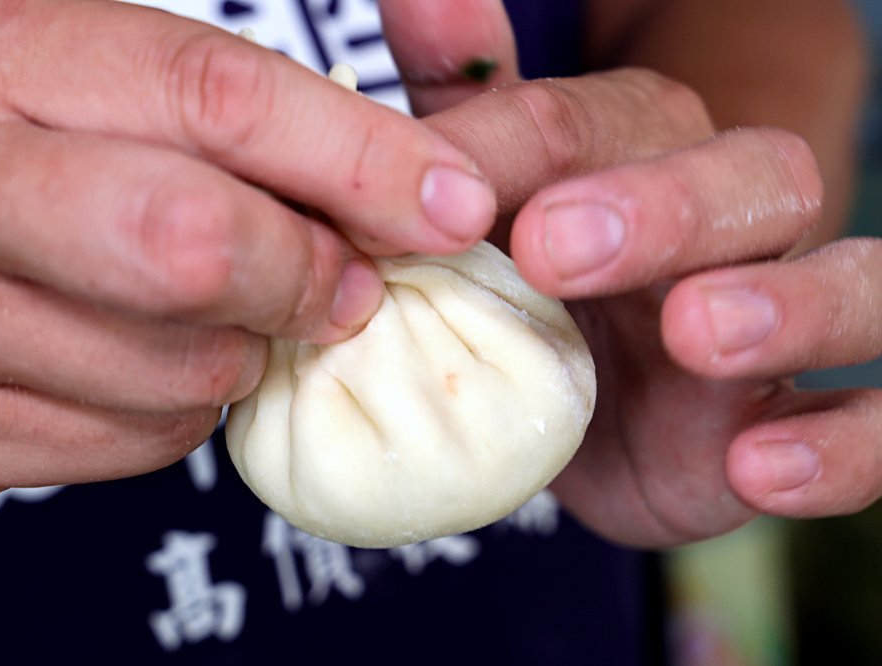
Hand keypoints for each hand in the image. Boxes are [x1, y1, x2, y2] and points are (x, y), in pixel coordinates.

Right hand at [0, 0, 496, 522]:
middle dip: (305, 273)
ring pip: (176, 372)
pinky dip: (174, 414)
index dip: (359, 157)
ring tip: (214, 311)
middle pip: (198, 247)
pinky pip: (121, 445)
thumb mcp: (46, 58)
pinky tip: (145, 363)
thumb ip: (194, 94)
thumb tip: (393, 157)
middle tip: (344, 283)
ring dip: (241, 352)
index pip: (217, 98)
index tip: (450, 203)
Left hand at [381, 0, 881, 546]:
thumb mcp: (493, 205)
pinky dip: (841, 445)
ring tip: (698, 337)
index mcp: (650, 154)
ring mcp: (789, 321)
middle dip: (663, 207)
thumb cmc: (535, 294)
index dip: (514, 153)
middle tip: (555, 249)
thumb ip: (469, 111)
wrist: (581, 421)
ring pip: (855, 284)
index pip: (593, 126)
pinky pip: (875, 425)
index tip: (441, 197)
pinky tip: (761, 469)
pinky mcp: (805, 421)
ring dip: (790, 306)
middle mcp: (737, 223)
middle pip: (752, 178)